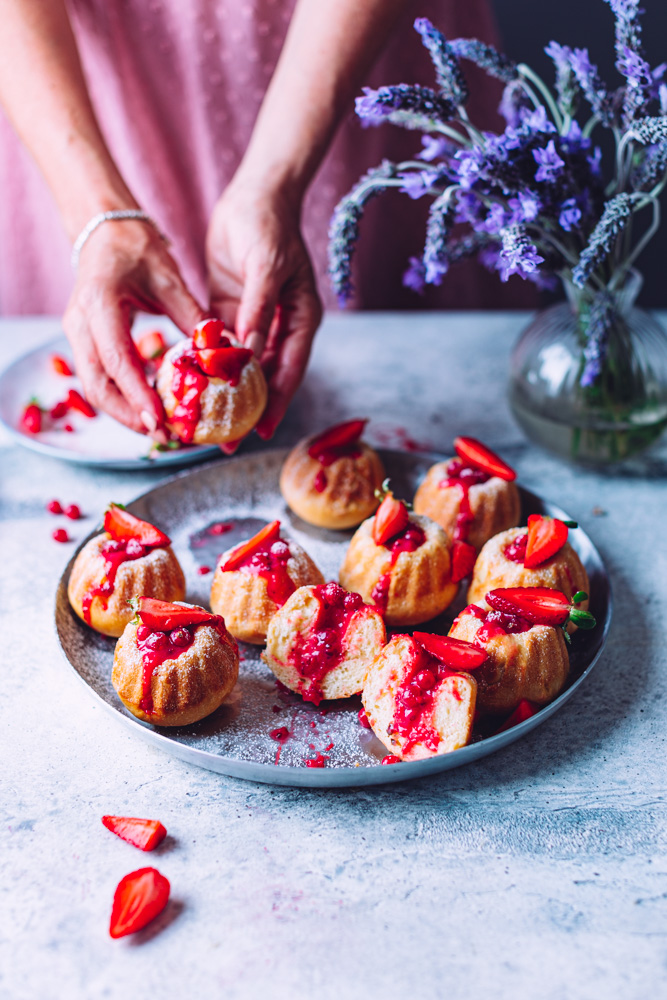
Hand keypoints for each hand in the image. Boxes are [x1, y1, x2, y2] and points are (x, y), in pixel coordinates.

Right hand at [63, 219, 206, 436]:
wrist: (105, 232)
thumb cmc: (138, 249)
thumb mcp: (170, 278)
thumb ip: (193, 317)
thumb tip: (225, 353)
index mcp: (100, 303)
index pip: (116, 359)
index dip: (136, 394)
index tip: (159, 420)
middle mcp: (80, 323)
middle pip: (96, 385)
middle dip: (128, 416)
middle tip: (165, 435)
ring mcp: (78, 334)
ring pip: (95, 387)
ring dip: (125, 413)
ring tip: (162, 430)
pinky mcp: (85, 342)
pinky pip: (100, 378)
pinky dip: (123, 398)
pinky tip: (152, 410)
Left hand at [206, 179, 321, 446]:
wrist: (253, 194)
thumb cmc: (269, 226)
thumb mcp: (266, 267)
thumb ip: (259, 311)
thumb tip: (249, 353)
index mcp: (302, 320)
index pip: (290, 370)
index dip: (276, 403)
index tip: (261, 430)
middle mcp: (280, 327)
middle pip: (266, 378)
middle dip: (248, 409)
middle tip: (226, 440)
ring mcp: (255, 321)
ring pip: (241, 368)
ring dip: (225, 394)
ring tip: (204, 423)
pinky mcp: (230, 312)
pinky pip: (219, 348)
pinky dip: (207, 367)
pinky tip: (190, 388)